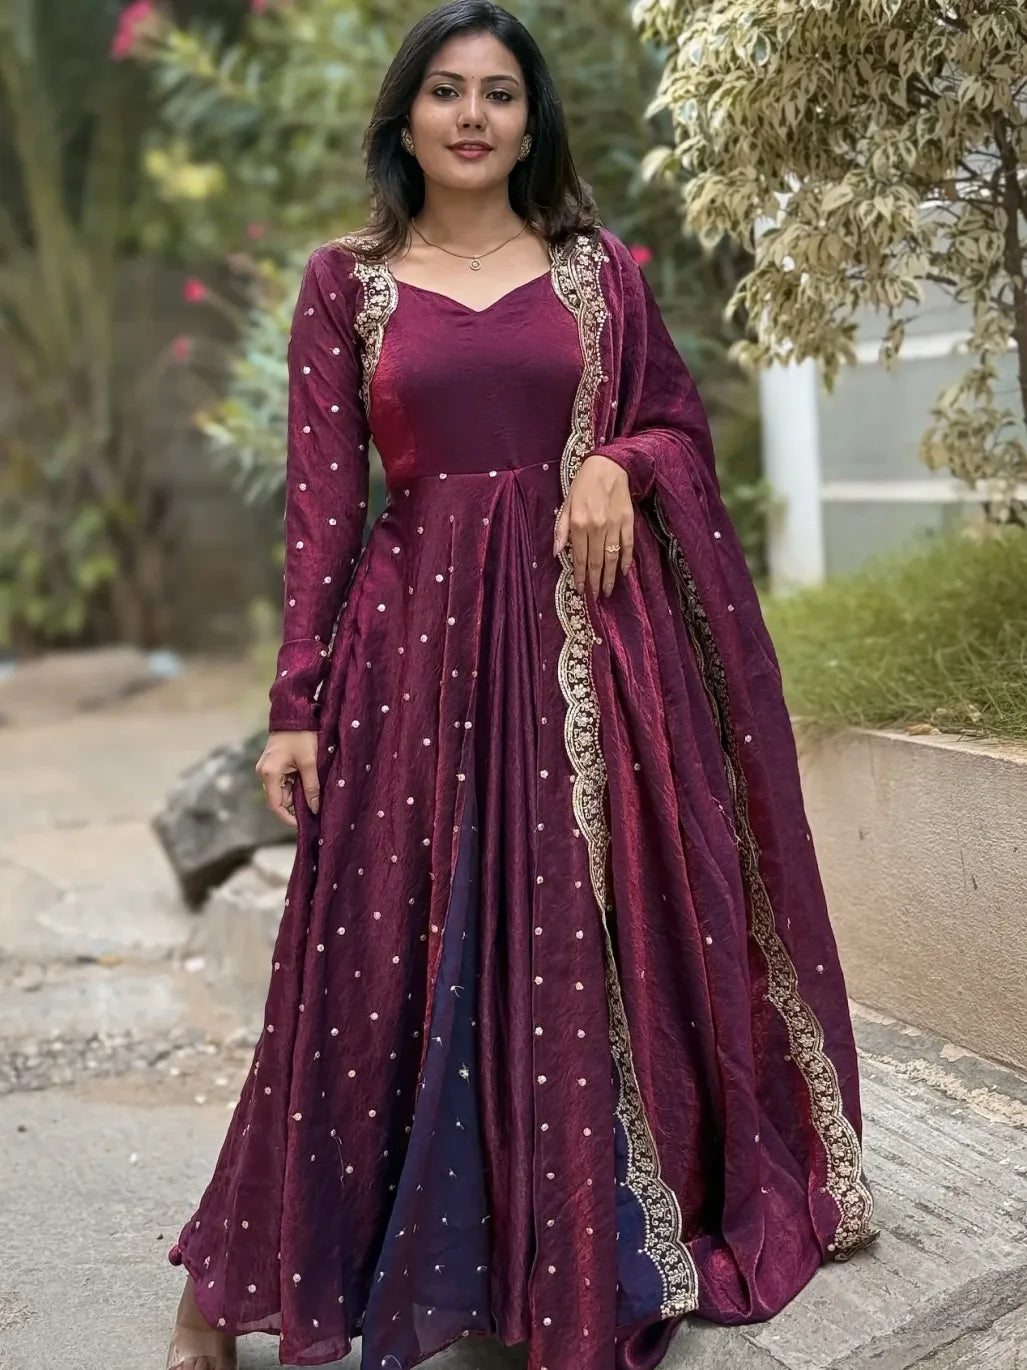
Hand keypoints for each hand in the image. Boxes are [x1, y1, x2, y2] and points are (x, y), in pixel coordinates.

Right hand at [256, 729, 319, 828]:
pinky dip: (294, 786)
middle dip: (295, 805)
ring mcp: (267, 769)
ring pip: (282, 791)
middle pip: (278, 799)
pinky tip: (307, 784)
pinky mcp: (272, 765)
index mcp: (269, 774)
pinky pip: (282, 782)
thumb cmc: (301, 736)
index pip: (275, 805)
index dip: (288, 817)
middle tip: (314, 808)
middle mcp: (264, 773)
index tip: (303, 823)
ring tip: (313, 794)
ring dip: (296, 795)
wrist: (293, 715)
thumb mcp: (309, 762)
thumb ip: (311, 787)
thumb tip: (315, 808)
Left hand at [553, 453, 633, 597]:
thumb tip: (556, 552)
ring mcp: (614, 525)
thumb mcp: (566, 504)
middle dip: (595, 582)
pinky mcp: (628, 521)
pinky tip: (623, 572)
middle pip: (596, 562)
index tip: (581, 590)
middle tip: (595, 597)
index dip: (581, 576)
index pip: (580, 558)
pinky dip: (626, 560)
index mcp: (579, 524)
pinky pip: (628, 546)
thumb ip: (561, 529)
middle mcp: (596, 527)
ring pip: (612, 558)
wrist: (608, 465)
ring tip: (607, 591)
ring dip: (610, 577)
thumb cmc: (583, 485)